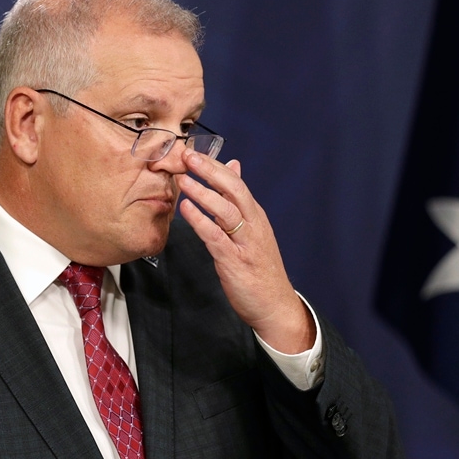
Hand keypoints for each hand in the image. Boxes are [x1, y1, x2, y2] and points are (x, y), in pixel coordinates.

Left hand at [176, 149, 313, 353]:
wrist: (275, 306)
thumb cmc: (260, 269)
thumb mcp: (252, 231)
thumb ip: (239, 201)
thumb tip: (233, 167)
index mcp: (256, 216)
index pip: (236, 183)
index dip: (215, 166)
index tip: (195, 152)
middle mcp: (253, 225)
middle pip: (233, 189)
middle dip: (210, 171)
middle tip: (188, 156)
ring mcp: (245, 243)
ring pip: (226, 210)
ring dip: (203, 192)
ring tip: (183, 179)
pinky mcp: (235, 262)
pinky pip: (216, 237)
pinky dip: (201, 221)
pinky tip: (187, 210)